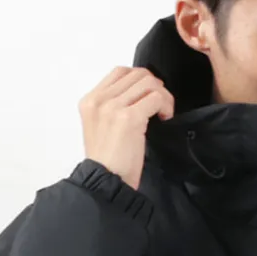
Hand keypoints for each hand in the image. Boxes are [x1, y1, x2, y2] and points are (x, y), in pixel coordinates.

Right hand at [79, 66, 174, 191]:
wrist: (105, 183)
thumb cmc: (107, 163)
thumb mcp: (100, 128)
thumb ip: (112, 107)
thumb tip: (139, 93)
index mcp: (90, 101)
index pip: (120, 72)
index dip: (140, 80)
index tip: (148, 96)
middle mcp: (100, 101)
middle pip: (137, 74)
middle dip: (155, 87)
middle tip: (160, 105)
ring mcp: (113, 107)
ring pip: (149, 82)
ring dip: (162, 95)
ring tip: (163, 112)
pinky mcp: (129, 118)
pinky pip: (156, 98)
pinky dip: (166, 105)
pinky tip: (165, 118)